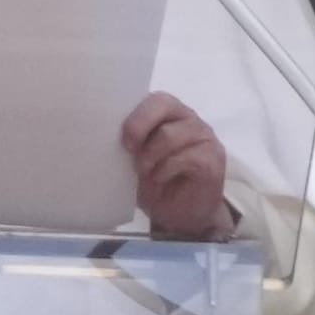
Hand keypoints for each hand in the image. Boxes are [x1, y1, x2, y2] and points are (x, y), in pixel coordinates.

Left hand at [121, 91, 233, 240]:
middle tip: (128, 150)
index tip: (121, 139)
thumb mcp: (134, 162)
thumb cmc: (156, 185)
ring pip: (169, 134)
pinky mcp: (213, 158)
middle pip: (164, 103)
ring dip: (149, 157)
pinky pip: (184, 158)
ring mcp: (204, 136)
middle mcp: (188, 118)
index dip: (135, 113)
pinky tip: (160, 180)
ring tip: (144, 172)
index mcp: (168, 114)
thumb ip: (127, 144)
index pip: (154, 97)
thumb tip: (101, 136)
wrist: (182, 217)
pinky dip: (164, 171)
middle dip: (139, 125)